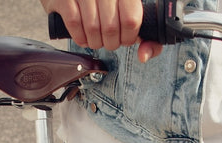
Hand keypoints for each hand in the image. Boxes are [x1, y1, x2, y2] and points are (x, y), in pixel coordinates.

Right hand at [39, 0, 163, 60]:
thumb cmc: (111, 7)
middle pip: (110, 27)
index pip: (131, 20)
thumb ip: (148, 38)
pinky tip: (83, 37)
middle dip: (111, 43)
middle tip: (109, 42)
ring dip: (94, 42)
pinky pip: (73, 23)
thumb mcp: (133, 16)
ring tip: (96, 41)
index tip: (126, 39)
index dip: (129, 37)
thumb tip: (143, 56)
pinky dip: (79, 37)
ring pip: (92, 27)